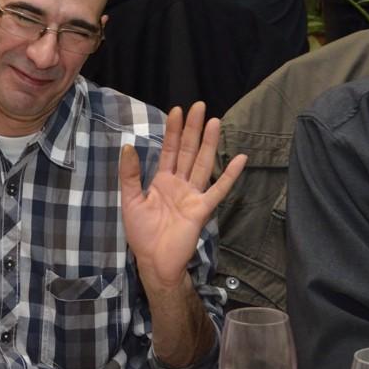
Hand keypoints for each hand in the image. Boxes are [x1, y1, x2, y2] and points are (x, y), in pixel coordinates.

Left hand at [119, 103, 245, 291]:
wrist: (154, 262)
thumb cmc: (142, 234)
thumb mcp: (130, 200)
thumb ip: (130, 174)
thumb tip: (128, 146)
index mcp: (162, 181)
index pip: (170, 150)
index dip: (174, 131)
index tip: (178, 110)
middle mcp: (180, 184)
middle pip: (189, 151)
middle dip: (193, 129)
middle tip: (200, 105)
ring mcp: (193, 195)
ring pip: (203, 164)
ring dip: (209, 144)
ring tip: (215, 122)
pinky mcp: (202, 209)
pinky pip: (218, 190)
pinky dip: (230, 175)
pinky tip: (240, 159)